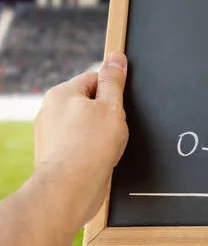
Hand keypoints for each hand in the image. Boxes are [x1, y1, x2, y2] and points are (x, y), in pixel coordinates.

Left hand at [33, 52, 128, 225]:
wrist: (71, 188)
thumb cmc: (91, 147)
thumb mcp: (112, 106)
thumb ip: (114, 80)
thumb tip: (116, 57)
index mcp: (61, 93)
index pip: (95, 79)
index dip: (113, 93)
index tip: (120, 108)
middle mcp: (50, 111)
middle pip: (90, 103)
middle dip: (106, 115)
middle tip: (115, 128)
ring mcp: (50, 134)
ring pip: (85, 126)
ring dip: (100, 134)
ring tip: (106, 146)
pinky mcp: (54, 155)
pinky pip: (79, 145)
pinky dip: (91, 149)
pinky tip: (99, 158)